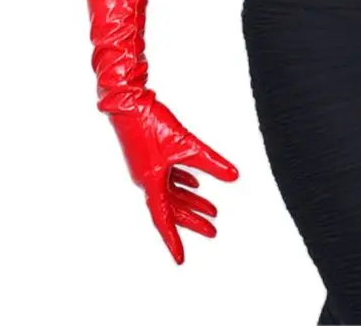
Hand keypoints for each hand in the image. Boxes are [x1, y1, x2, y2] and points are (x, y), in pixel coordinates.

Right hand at [109, 95, 239, 263]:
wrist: (128, 102)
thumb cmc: (148, 123)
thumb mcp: (186, 145)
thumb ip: (210, 162)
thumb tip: (233, 176)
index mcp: (151, 183)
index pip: (164, 219)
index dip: (174, 239)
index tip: (181, 258)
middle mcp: (147, 179)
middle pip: (172, 207)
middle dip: (193, 219)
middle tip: (212, 230)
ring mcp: (147, 167)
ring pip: (172, 192)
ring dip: (191, 200)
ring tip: (212, 208)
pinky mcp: (150, 154)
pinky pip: (168, 176)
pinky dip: (183, 181)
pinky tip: (196, 183)